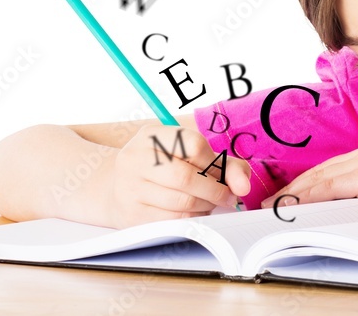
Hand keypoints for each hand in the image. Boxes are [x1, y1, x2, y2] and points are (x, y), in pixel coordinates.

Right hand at [106, 123, 251, 227]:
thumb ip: (224, 163)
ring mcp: (130, 188)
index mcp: (151, 135)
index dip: (215, 162)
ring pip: (182, 202)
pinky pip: (173, 221)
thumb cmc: (161, 167)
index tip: (224, 173)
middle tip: (226, 195)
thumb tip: (243, 186)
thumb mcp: (186, 152)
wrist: (114, 186)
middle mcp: (135, 158)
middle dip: (215, 190)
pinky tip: (194, 212)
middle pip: (186, 177)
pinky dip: (192, 219)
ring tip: (209, 202)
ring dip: (206, 206)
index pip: (193, 144)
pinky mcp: (132, 215)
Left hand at [261, 142, 357, 213]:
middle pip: (321, 170)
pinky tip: (293, 204)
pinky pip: (329, 186)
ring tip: (274, 204)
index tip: (290, 193)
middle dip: (295, 185)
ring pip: (320, 178)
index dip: (308, 181)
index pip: (332, 169)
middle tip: (272, 199)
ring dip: (295, 192)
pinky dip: (308, 196)